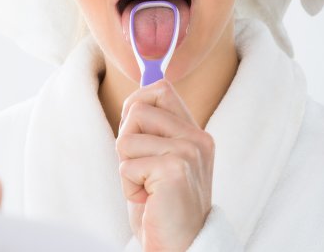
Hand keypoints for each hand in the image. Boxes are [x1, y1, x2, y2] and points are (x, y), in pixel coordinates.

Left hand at [116, 80, 213, 251]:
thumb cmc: (162, 206)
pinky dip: (128, 187)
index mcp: (195, 133)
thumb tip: (132, 103)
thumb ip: (152, 132)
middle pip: (137, 108)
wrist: (179, 245)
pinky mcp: (175, 169)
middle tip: (141, 169)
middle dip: (126, 140)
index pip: (161, 88)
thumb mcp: (159, 161)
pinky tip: (148, 200)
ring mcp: (189, 152)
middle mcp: (197, 138)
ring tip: (147, 188)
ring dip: (126, 168)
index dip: (135, 106)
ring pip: (126, 138)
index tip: (135, 136)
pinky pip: (126, 165)